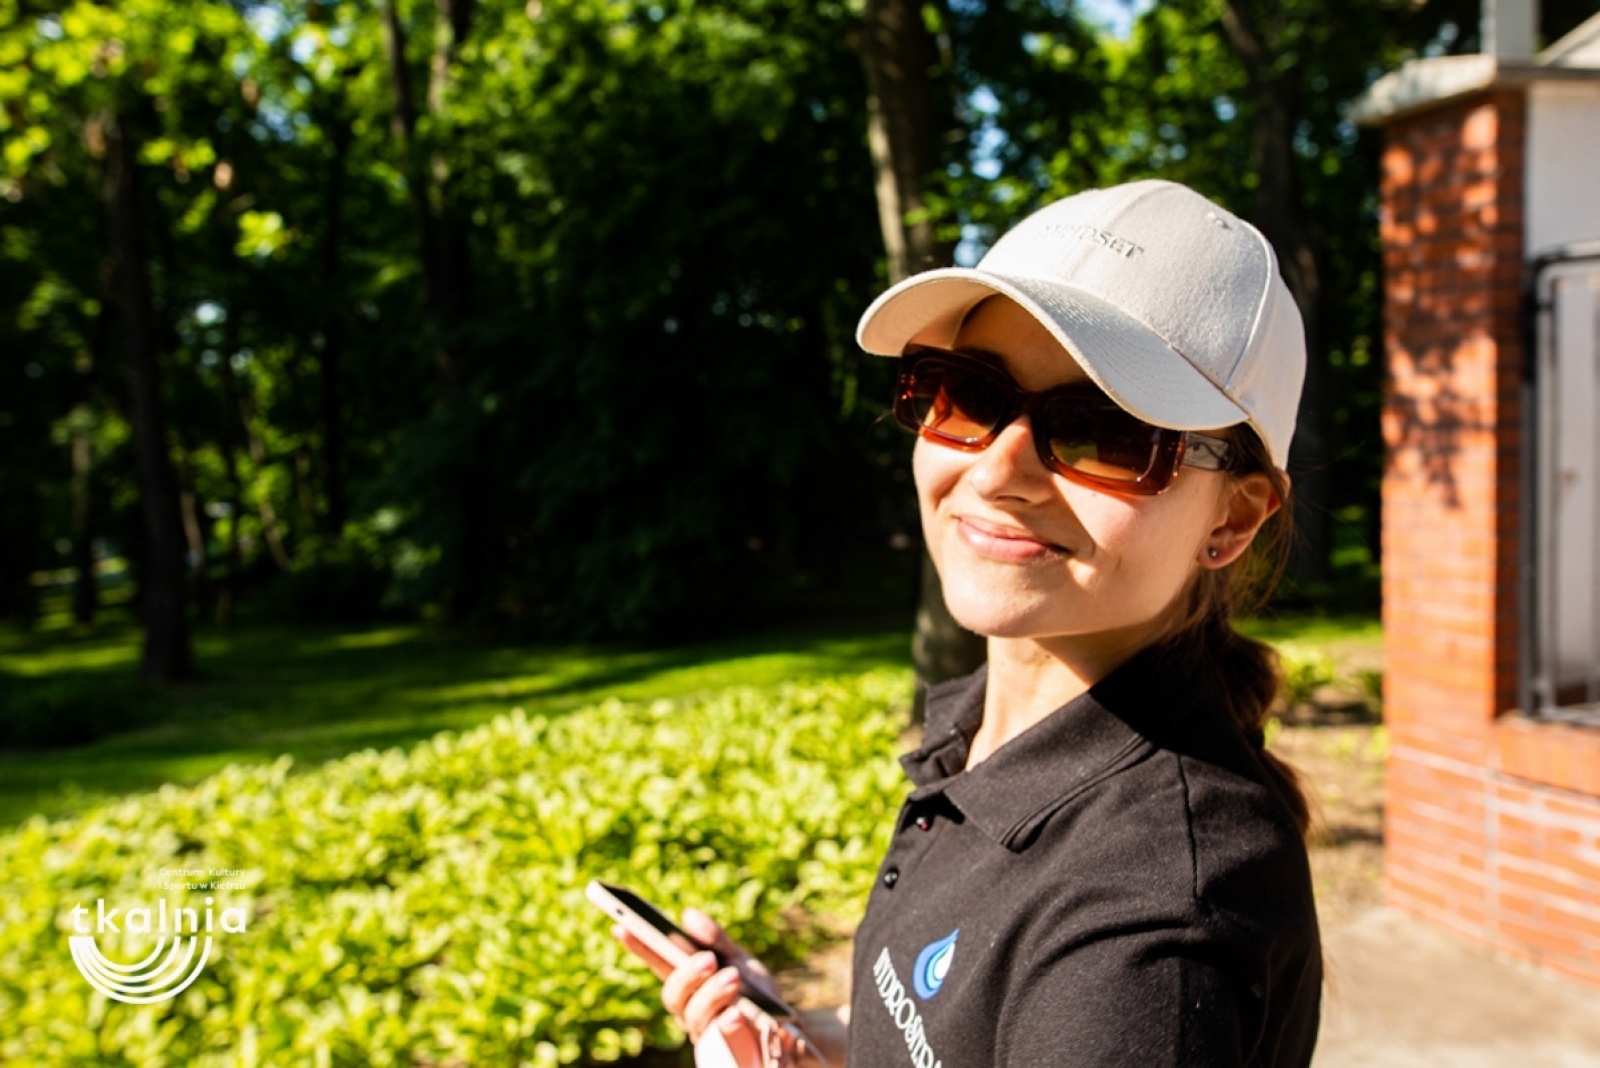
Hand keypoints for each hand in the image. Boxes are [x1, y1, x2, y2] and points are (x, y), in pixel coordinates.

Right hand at [611, 909, 824, 1065]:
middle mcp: (687, 1007)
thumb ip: (716, 939)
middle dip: (687, 975)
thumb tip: (688, 915)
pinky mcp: (721, 1048)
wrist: (786, 1024)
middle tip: (708, 959)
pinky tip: (737, 1013)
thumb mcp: (739, 957)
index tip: (620, 926)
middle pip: (673, 994)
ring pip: (693, 1014)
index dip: (637, 947)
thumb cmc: (754, 989)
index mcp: (688, 981)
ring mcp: (702, 1029)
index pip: (657, 962)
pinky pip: (717, 1037)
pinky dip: (726, 1023)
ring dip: (712, 994)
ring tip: (733, 977)